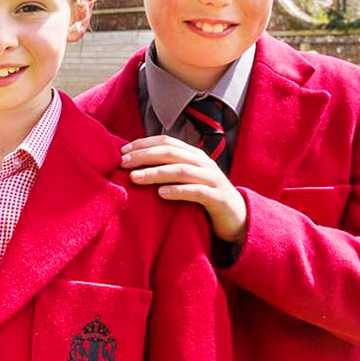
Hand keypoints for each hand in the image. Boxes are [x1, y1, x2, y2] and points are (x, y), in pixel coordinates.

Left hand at [121, 137, 246, 242]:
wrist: (238, 218)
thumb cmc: (204, 197)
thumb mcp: (186, 179)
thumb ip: (167, 169)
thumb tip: (134, 165)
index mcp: (194, 155)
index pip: (166, 141)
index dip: (143, 144)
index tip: (122, 152)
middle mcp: (204, 163)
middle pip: (171, 153)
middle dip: (145, 155)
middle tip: (123, 164)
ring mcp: (213, 179)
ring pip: (182, 170)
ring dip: (156, 173)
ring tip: (135, 178)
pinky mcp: (219, 198)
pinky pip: (197, 192)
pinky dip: (178, 191)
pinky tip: (161, 194)